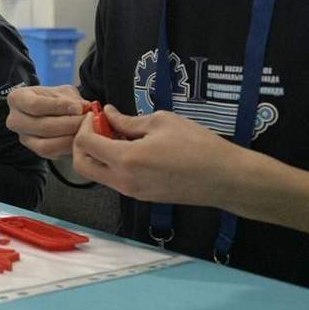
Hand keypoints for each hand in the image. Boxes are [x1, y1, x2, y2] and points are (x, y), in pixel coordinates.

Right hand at [5, 85, 86, 159]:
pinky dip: (68, 147)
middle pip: (41, 126)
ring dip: (69, 139)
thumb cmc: (53, 98)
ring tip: (85, 130)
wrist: (47, 111)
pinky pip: (52, 154)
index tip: (79, 108)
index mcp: (17, 99)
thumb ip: (72, 99)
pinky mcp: (35, 151)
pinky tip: (80, 139)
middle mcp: (14, 120)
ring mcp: (23, 138)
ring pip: (45, 145)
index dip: (59, 107)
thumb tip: (84, 108)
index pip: (35, 105)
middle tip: (88, 121)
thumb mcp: (62, 92)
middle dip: (69, 124)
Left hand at [70, 105, 243, 206]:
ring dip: (98, 154)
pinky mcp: (142, 196)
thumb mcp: (162, 122)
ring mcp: (132, 192)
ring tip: (118, 134)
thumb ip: (128, 120)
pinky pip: (114, 180)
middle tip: (98, 126)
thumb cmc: (199, 146)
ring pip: (97, 174)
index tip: (98, 113)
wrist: (227, 179)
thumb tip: (108, 114)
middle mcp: (124, 180)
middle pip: (82, 165)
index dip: (86, 124)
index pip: (84, 143)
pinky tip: (130, 148)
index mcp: (126, 159)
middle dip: (82, 143)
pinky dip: (112, 163)